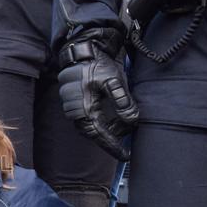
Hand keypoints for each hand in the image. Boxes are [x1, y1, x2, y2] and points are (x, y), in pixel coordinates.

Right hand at [58, 27, 137, 160]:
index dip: (113, 147)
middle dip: (112, 137)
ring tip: (124, 125)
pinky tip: (114, 117)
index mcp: (84, 110)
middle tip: (127, 139)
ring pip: (93, 127)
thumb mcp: (113, 81)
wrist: (83, 50)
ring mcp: (75, 108)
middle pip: (96, 133)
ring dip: (108, 128)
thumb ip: (123, 102)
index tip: (125, 156)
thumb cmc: (97, 65)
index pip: (99, 136)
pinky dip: (103, 121)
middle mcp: (77, 112)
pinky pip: (90, 119)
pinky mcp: (78, 103)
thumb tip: (131, 121)